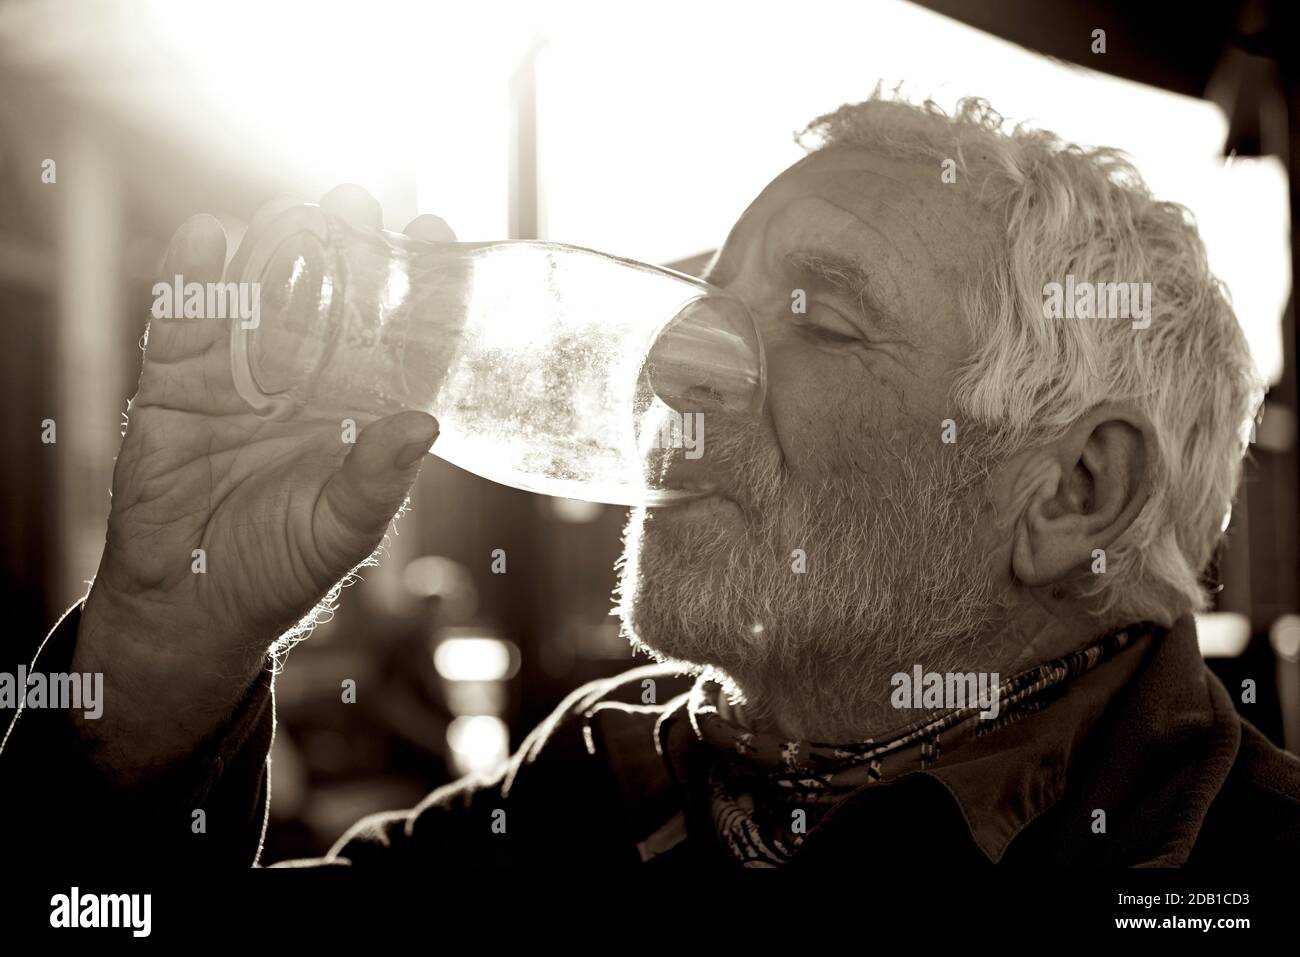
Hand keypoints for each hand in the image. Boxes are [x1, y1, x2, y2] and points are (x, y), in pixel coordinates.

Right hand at [73, 186, 454, 778]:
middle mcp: (305, 379)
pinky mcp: (176, 379)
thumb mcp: (340, 531)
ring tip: (289, 212)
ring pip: (259, 294)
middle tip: (356, 201)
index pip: (397, 335)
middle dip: (343, 248)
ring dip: (272, 249)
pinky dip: (194, 277)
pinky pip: (185, 318)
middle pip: (329, 298)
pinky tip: (212, 238)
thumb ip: (378, 480)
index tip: (437, 232)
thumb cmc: (280, 570)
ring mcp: (240, 373)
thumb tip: (426, 423)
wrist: (189, 604)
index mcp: (357, 408)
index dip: (416, 287)